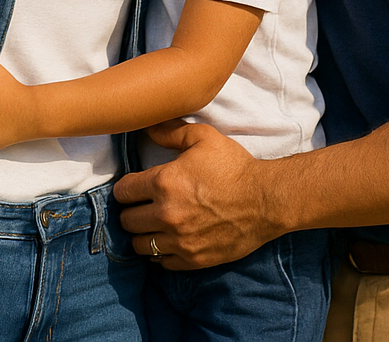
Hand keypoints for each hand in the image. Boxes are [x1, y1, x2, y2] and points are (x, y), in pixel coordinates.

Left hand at [114, 120, 278, 269]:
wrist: (266, 200)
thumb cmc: (235, 167)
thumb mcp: (204, 138)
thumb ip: (171, 132)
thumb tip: (147, 127)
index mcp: (164, 183)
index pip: (122, 192)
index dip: (126, 188)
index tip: (133, 188)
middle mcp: (166, 214)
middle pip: (126, 221)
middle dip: (131, 211)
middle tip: (142, 206)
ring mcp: (179, 240)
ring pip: (140, 244)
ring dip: (143, 234)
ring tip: (152, 225)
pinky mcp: (193, 259)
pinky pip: (161, 262)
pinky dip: (160, 252)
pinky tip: (168, 240)